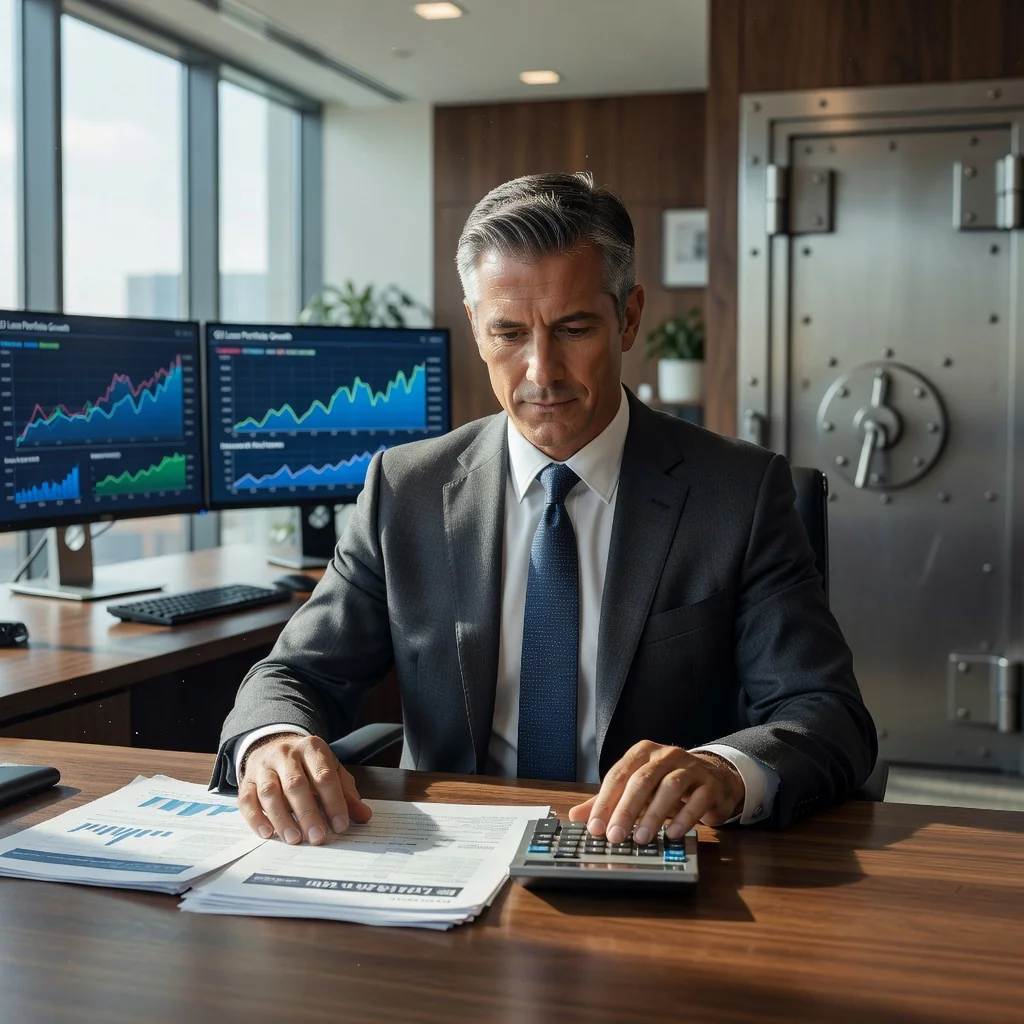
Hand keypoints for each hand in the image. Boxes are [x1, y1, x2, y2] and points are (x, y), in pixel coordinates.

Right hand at [238, 733, 371, 845]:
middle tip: (318, 837)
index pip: (324, 776)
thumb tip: (365, 816)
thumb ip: (346, 793)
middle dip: (308, 813)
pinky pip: (247, 799)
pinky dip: (256, 817)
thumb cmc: (307, 764)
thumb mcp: (331, 769)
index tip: (341, 825)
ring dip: (282, 818)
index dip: (334, 802)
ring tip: (294, 839)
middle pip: (296, 785)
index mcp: (312, 749)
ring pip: (270, 792)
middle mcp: (286, 754)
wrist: (273, 744)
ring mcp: (264, 767)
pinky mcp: (246, 780)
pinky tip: (267, 833)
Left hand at [568, 741, 744, 843]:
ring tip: (641, 838)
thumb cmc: (668, 784)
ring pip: (669, 787)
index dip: (605, 802)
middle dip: (626, 810)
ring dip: (654, 814)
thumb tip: (576, 816)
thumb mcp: (638, 789)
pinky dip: (684, 818)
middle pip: (641, 780)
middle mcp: (665, 755)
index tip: (595, 828)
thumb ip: (609, 801)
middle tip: (614, 836)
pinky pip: (697, 800)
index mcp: (642, 753)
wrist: (713, 778)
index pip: (618, 775)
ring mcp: (690, 767)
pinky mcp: (709, 785)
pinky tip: (672, 834)